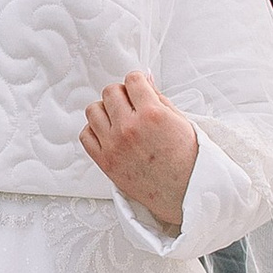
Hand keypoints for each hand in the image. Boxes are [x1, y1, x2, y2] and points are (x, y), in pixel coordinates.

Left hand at [79, 71, 199, 234]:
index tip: (140, 90)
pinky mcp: (105, 162)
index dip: (138, 82)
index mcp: (152, 114)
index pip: (132, 79)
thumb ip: (159, 98)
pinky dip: (94, 131)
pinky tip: (109, 134)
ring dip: (105, 110)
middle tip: (132, 105)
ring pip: (93, 110)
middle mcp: (129, 128)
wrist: (186, 193)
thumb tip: (145, 80)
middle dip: (122, 94)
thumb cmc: (187, 160)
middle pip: (110, 91)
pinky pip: (85, 135)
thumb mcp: (180, 121)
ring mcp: (114, 145)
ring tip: (119, 119)